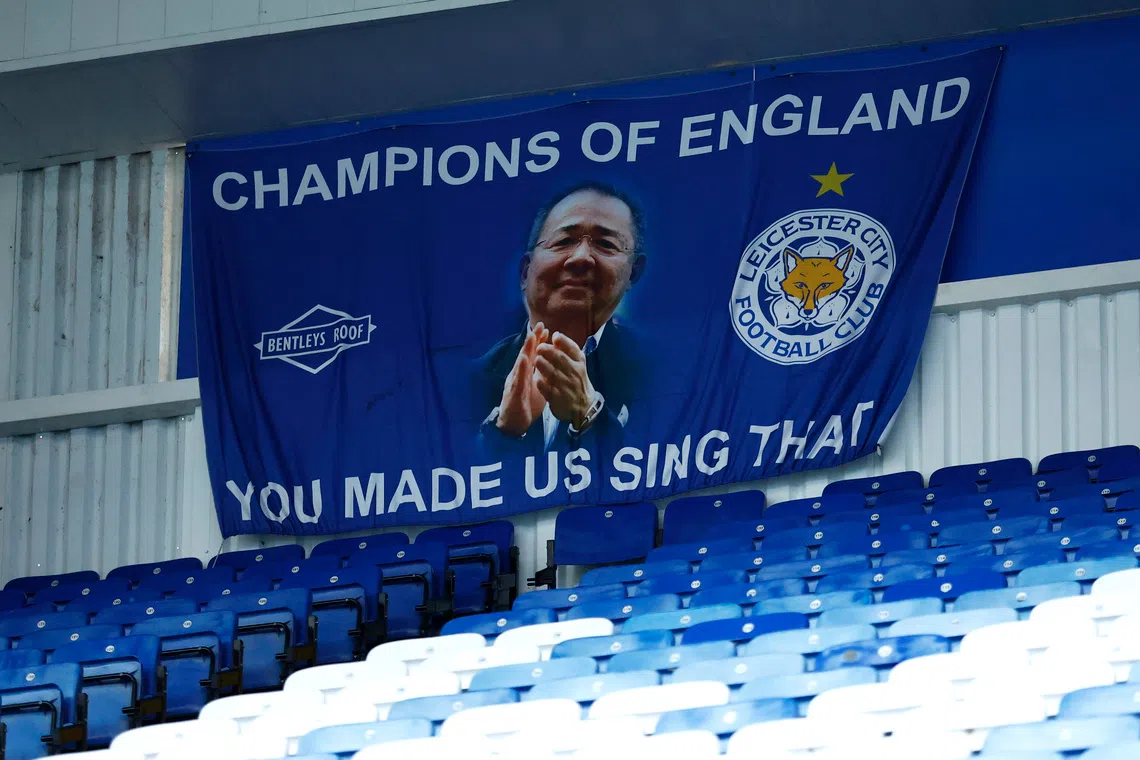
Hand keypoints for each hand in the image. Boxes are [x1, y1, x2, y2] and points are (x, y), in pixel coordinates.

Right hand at [495, 322, 548, 436]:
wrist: (514, 424)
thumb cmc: (526, 405)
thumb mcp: (537, 387)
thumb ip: (541, 374)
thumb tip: (550, 362)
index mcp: (526, 374)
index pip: (533, 355)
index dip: (539, 342)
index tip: (546, 329)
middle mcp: (519, 375)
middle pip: (526, 354)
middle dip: (532, 340)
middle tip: (539, 325)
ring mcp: (514, 383)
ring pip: (520, 364)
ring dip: (526, 350)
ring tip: (531, 337)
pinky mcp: (513, 393)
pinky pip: (518, 380)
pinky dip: (521, 369)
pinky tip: (524, 360)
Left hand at [535, 332, 596, 428]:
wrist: (584, 406)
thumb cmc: (577, 380)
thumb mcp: (577, 363)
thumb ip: (566, 350)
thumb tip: (555, 335)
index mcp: (579, 362)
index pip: (573, 348)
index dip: (563, 341)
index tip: (554, 336)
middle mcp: (575, 373)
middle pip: (561, 359)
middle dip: (548, 351)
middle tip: (538, 347)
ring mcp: (566, 386)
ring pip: (553, 373)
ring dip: (543, 365)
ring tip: (536, 360)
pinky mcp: (558, 398)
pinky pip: (548, 389)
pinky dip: (542, 383)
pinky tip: (536, 379)